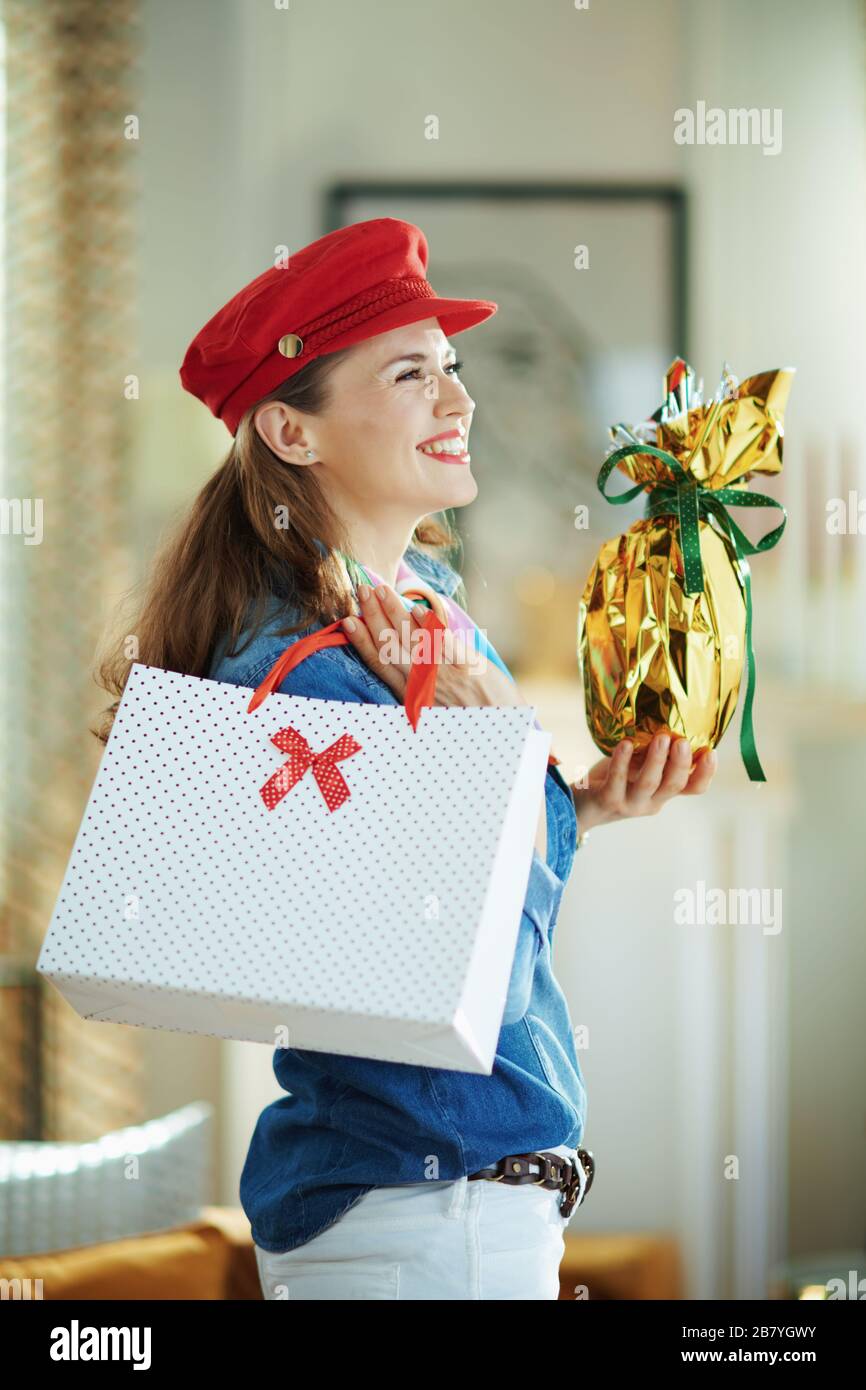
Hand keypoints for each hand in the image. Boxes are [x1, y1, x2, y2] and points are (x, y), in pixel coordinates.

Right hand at [340, 582, 519, 709]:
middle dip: (374, 616)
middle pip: (391, 645)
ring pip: (414, 640)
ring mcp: (445, 674)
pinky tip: (418, 609)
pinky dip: (430, 627)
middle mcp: (423, 682)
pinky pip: (444, 644)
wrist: (500, 736)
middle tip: (362, 591)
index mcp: (412, 693)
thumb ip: (419, 688)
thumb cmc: (468, 722)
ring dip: (396, 613)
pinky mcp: (469, 667)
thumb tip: (408, 664)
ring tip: (381, 590)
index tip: (348, 622)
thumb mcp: (435, 710)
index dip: (362, 641)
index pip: (380, 663)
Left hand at [572, 732, 717, 833]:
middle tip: (682, 741)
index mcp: (664, 792)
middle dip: (680, 763)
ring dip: (656, 760)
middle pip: (673, 785)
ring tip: (661, 738)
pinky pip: (616, 782)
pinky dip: (621, 762)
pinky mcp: (607, 800)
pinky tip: (625, 744)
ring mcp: (630, 804)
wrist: (581, 805)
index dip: (705, 773)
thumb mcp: (639, 766)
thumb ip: (655, 754)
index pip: (693, 788)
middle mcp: (652, 801)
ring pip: (648, 784)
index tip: (712, 752)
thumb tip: (670, 719)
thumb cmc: (614, 778)